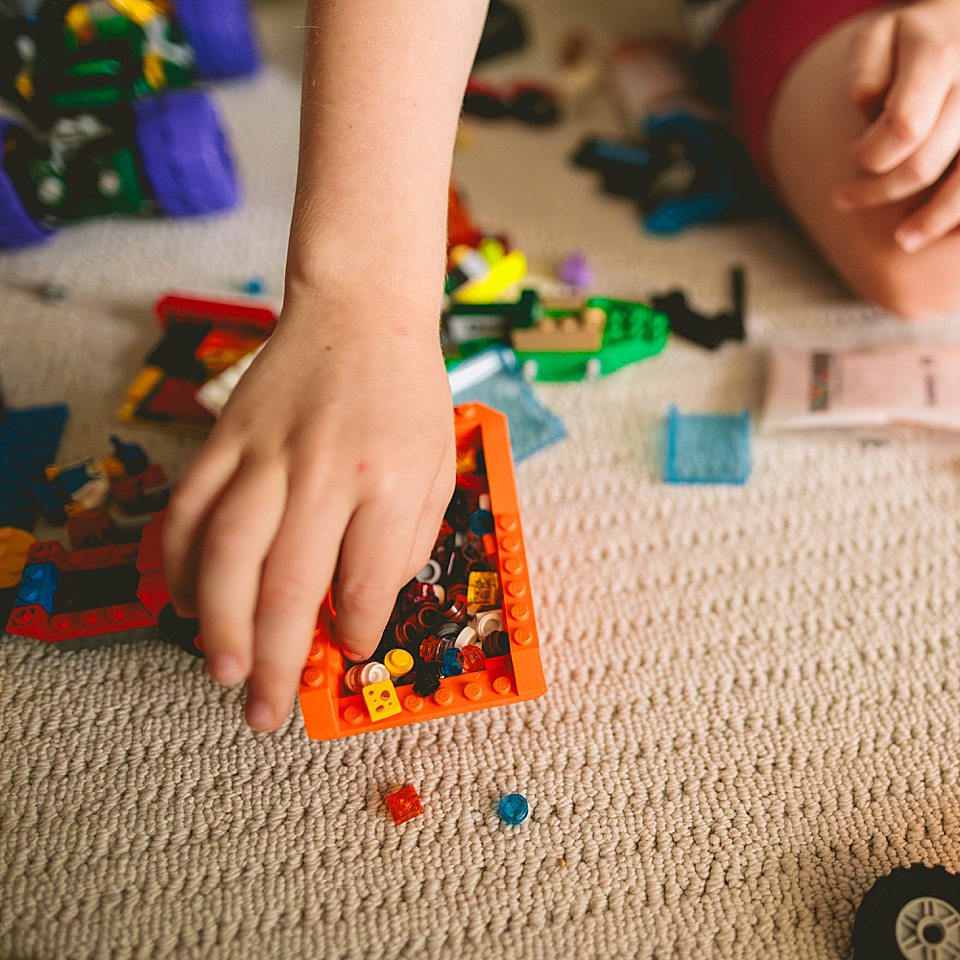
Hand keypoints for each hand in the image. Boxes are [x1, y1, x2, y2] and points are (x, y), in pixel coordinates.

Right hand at [162, 292, 456, 731]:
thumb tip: (364, 608)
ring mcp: (266, 453)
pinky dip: (176, 562)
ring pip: (227, 553)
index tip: (348, 650)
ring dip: (219, 624)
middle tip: (267, 711)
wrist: (360, 312)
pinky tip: (182, 602)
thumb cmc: (407, 395)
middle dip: (277, 660)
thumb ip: (409, 541)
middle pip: (290, 584)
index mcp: (391, 481)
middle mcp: (326, 471)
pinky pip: (188, 509)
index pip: (365, 580)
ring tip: (222, 671)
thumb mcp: (439, 467)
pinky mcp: (225, 438)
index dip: (355, 629)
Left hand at [832, 1, 959, 252]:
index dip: (871, 155)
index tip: (852, 157)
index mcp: (938, 57)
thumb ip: (865, 73)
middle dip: (884, 191)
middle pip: (931, 160)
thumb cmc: (908, 45)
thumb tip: (870, 115)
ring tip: (905, 240)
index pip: (904, 127)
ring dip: (937, 218)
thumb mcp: (877, 38)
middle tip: (851, 203)